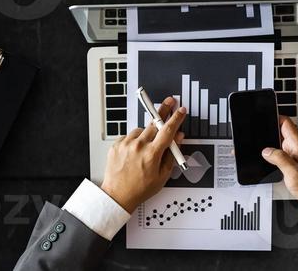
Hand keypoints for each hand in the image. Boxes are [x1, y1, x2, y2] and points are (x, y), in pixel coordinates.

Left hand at [100, 97, 185, 211]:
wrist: (117, 196)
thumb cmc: (139, 189)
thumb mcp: (163, 175)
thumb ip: (172, 154)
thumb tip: (178, 138)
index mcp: (152, 154)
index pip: (168, 130)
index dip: (176, 118)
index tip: (180, 110)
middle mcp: (138, 146)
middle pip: (154, 123)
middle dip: (163, 112)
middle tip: (170, 102)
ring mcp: (126, 145)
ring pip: (141, 130)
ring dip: (147, 133)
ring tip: (146, 147)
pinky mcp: (116, 145)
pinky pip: (130, 136)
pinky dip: (134, 140)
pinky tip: (135, 151)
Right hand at [263, 117, 297, 210]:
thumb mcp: (294, 173)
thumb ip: (280, 160)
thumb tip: (267, 150)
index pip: (286, 124)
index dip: (275, 117)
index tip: (263, 116)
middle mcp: (297, 149)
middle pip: (280, 133)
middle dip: (268, 131)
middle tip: (254, 133)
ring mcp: (294, 157)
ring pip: (278, 144)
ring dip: (268, 144)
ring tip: (255, 145)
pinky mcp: (291, 165)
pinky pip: (279, 155)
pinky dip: (271, 155)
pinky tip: (264, 159)